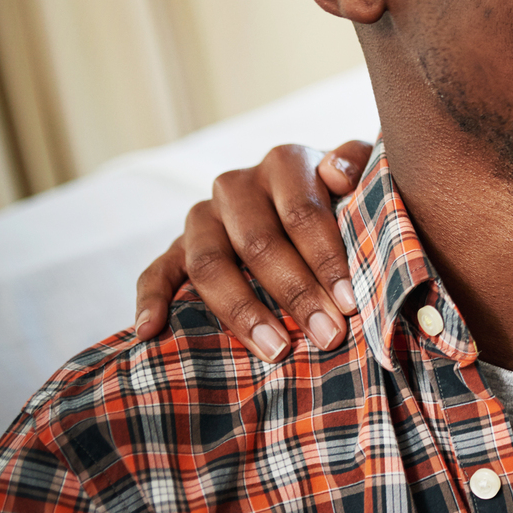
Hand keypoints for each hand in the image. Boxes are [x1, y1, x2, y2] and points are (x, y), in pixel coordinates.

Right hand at [133, 140, 373, 360]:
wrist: (308, 200)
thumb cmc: (344, 196)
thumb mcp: (363, 172)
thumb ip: (358, 162)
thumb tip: (336, 173)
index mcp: (283, 163)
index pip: (301, 213)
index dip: (326, 260)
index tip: (350, 303)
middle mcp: (237, 186)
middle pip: (258, 243)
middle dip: (296, 293)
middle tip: (326, 335)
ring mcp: (202, 217)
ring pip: (209, 263)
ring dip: (242, 311)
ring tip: (276, 350)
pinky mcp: (176, 249)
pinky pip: (155, 272)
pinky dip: (149, 302)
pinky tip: (150, 333)